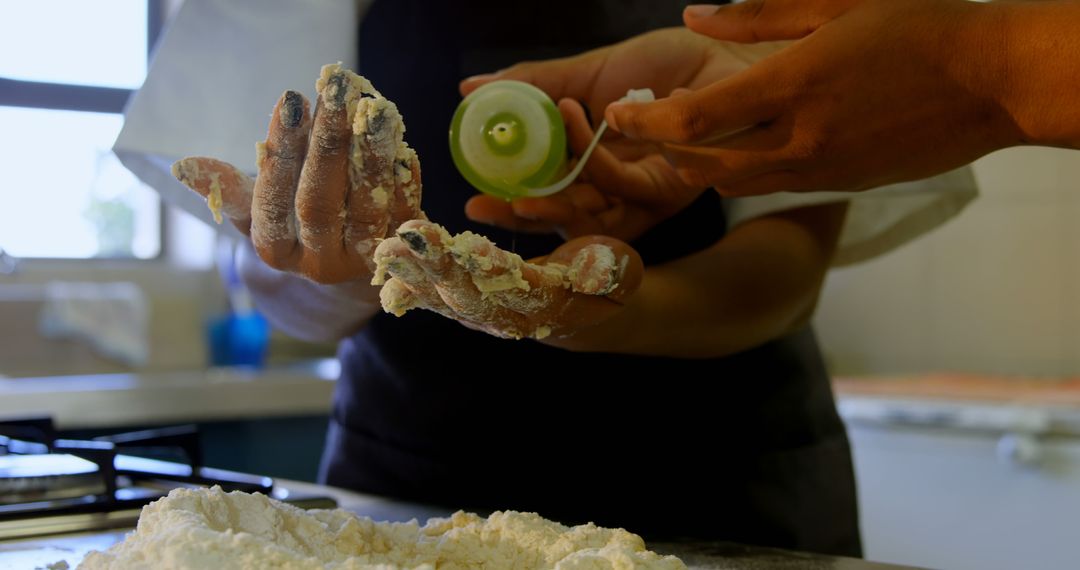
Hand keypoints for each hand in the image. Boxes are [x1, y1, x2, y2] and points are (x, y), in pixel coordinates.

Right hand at [173, 65, 422, 300]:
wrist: (349, 285)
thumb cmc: (295, 229)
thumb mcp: (258, 214)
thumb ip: (230, 190)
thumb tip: (184, 166)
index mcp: (275, 251)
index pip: (271, 201)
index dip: (281, 152)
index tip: (289, 102)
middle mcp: (317, 262)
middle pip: (318, 203)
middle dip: (326, 143)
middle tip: (335, 89)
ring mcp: (361, 261)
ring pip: (365, 207)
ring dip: (370, 154)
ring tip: (373, 108)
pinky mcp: (399, 251)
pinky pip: (403, 212)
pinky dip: (403, 176)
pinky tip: (399, 139)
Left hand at [372, 220, 642, 339]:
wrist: (587, 313)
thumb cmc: (608, 282)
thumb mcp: (622, 272)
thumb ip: (611, 270)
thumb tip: (599, 265)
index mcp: (549, 307)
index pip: (517, 289)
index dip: (493, 271)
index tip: (468, 249)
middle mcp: (511, 319)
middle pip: (470, 295)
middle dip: (437, 269)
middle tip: (407, 242)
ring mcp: (485, 317)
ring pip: (445, 297)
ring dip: (414, 275)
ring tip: (386, 250)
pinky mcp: (468, 307)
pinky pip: (435, 297)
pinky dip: (410, 282)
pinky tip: (383, 268)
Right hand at [460, 28, 774, 239]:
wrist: (726, 51)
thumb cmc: (666, 64)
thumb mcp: (586, 74)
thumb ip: (533, 85)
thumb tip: (469, 88)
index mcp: (595, 167)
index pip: (547, 196)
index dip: (511, 202)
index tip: (473, 197)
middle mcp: (618, 189)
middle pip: (563, 219)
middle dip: (521, 218)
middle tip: (480, 206)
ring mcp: (643, 194)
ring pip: (589, 216)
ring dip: (551, 202)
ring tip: (515, 180)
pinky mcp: (669, 189)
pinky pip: (620, 185)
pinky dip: (589, 153)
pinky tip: (571, 113)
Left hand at [605, 0, 1018, 195]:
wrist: (994, 82)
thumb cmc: (920, 28)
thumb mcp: (836, 3)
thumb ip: (757, 15)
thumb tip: (692, 14)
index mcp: (794, 86)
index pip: (693, 120)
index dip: (643, 121)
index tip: (616, 112)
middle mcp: (801, 139)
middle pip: (700, 164)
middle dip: (661, 149)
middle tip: (644, 124)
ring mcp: (821, 169)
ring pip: (732, 182)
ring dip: (698, 163)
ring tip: (687, 133)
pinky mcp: (839, 184)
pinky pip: (772, 184)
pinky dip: (743, 168)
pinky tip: (744, 140)